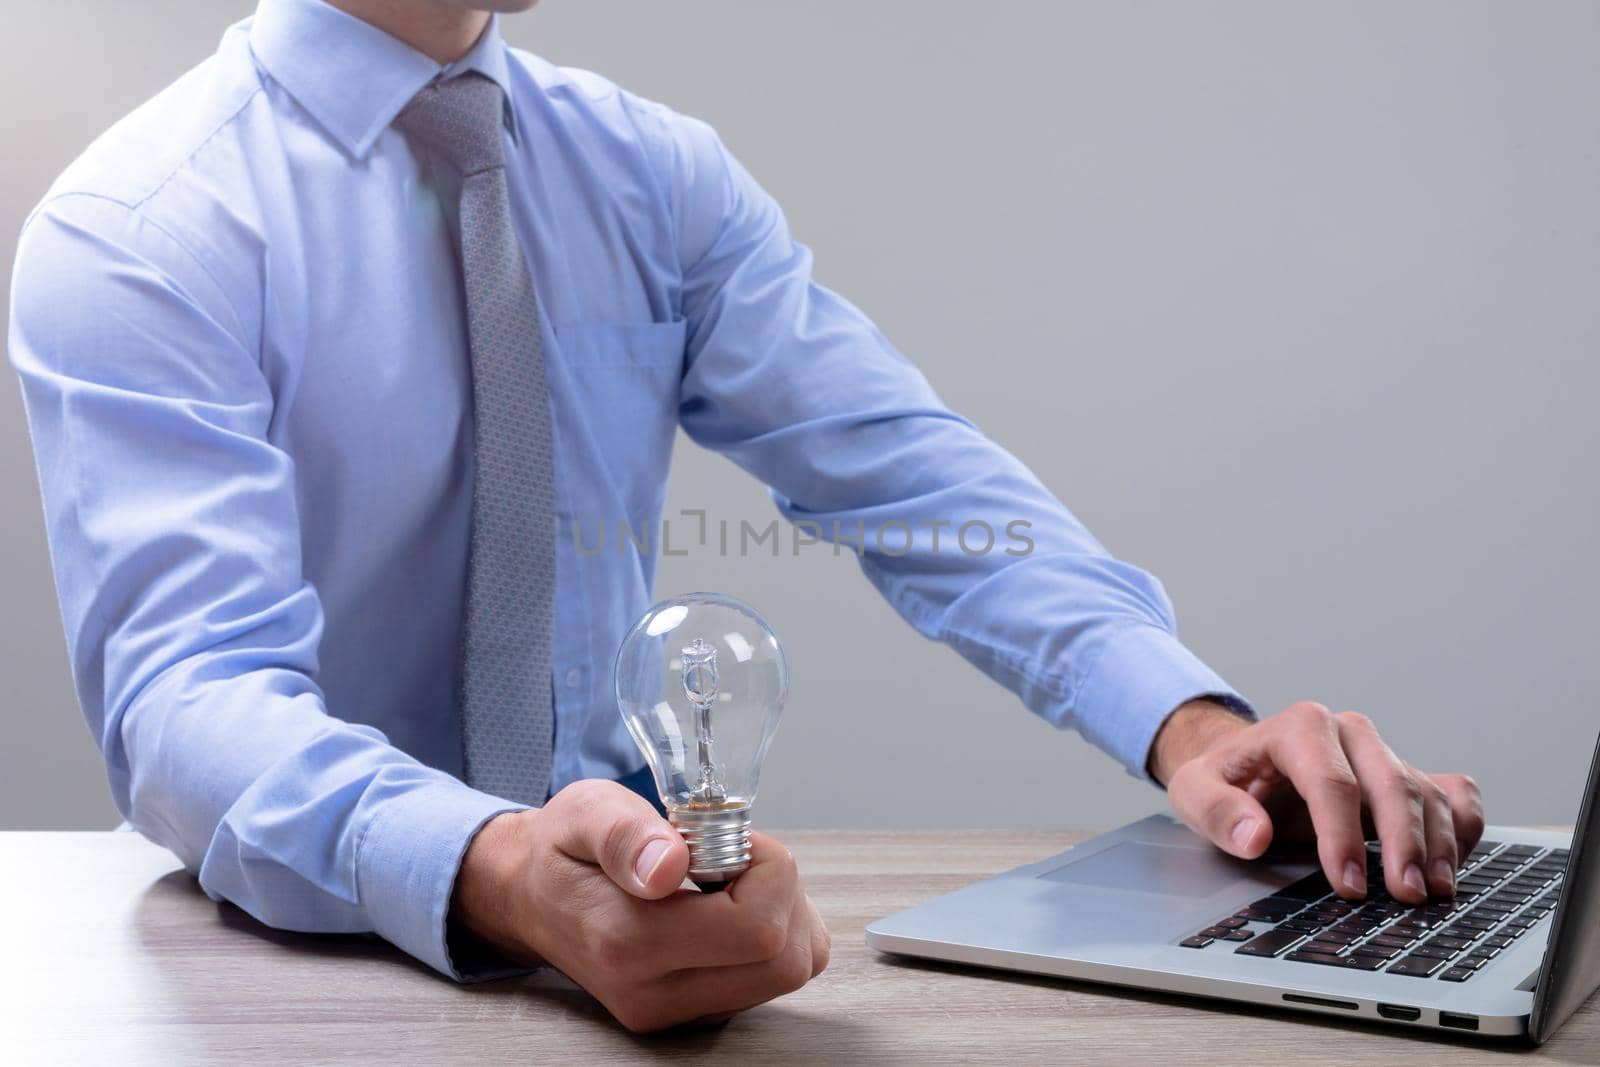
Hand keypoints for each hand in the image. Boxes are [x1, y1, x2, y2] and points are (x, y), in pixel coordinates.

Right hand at [450, 779, 828, 1031]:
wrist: (528, 898)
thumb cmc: (563, 850)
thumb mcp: (584, 813)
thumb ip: (626, 836)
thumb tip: (670, 865)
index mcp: (627, 944)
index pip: (757, 928)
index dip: (769, 869)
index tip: (732, 838)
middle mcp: (654, 994)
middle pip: (786, 960)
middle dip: (784, 892)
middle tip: (737, 857)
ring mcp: (675, 1012)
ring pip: (789, 970)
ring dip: (784, 913)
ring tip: (733, 879)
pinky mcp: (693, 1014)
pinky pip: (771, 978)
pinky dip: (772, 934)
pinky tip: (729, 905)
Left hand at [1151, 700, 1484, 903]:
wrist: (1243, 763)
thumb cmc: (1224, 778)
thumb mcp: (1194, 791)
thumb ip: (1218, 812)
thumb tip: (1255, 836)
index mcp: (1300, 727)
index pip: (1331, 782)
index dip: (1342, 836)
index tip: (1347, 884)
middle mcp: (1349, 732)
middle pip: (1390, 783)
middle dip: (1403, 842)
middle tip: (1406, 894)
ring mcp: (1382, 752)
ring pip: (1425, 792)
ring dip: (1438, 843)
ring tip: (1434, 891)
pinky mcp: (1405, 774)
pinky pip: (1451, 793)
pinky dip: (1464, 826)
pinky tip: (1456, 863)